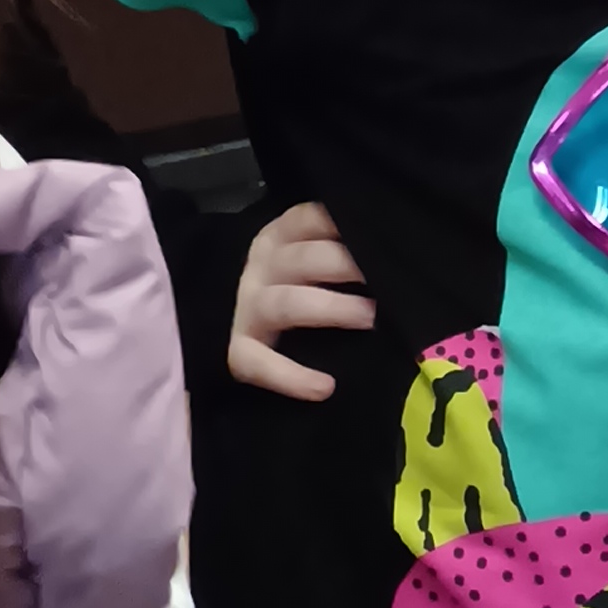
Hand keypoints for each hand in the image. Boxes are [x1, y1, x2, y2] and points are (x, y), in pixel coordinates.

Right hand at [228, 196, 375, 404]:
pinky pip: (256, 362)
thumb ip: (335, 250)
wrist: (212, 315)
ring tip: (369, 319)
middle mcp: (262, 268)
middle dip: (347, 266)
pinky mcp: (237, 350)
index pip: (309, 219)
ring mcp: (247, 308)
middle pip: (303, 260)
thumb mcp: (304, 256)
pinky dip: (290, 376)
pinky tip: (323, 388)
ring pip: (285, 303)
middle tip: (392, 282)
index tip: (384, 236)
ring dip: (330, 308)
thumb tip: (395, 253)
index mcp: (279, 239)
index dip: (344, 225)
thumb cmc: (287, 286)